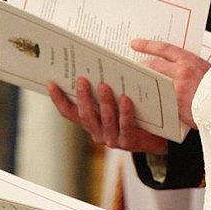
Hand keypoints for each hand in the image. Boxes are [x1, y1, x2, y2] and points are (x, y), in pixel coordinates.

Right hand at [47, 78, 167, 153]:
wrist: (159, 135)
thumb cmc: (134, 113)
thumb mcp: (115, 101)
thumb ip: (103, 90)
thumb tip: (96, 66)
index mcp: (91, 123)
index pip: (69, 112)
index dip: (58, 99)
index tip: (51, 83)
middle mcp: (98, 133)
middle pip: (85, 115)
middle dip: (83, 97)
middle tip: (82, 79)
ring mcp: (112, 139)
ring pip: (105, 119)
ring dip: (104, 102)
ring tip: (104, 85)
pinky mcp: (128, 142)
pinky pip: (125, 125)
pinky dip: (125, 111)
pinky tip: (126, 98)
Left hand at [131, 40, 210, 128]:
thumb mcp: (208, 71)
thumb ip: (191, 68)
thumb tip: (173, 67)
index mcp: (190, 60)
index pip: (164, 48)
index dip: (147, 45)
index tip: (134, 44)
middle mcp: (182, 71)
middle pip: (153, 65)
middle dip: (141, 67)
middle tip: (130, 68)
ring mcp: (177, 87)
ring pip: (153, 82)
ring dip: (142, 83)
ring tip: (133, 84)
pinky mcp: (175, 103)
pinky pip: (158, 99)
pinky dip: (151, 99)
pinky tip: (144, 102)